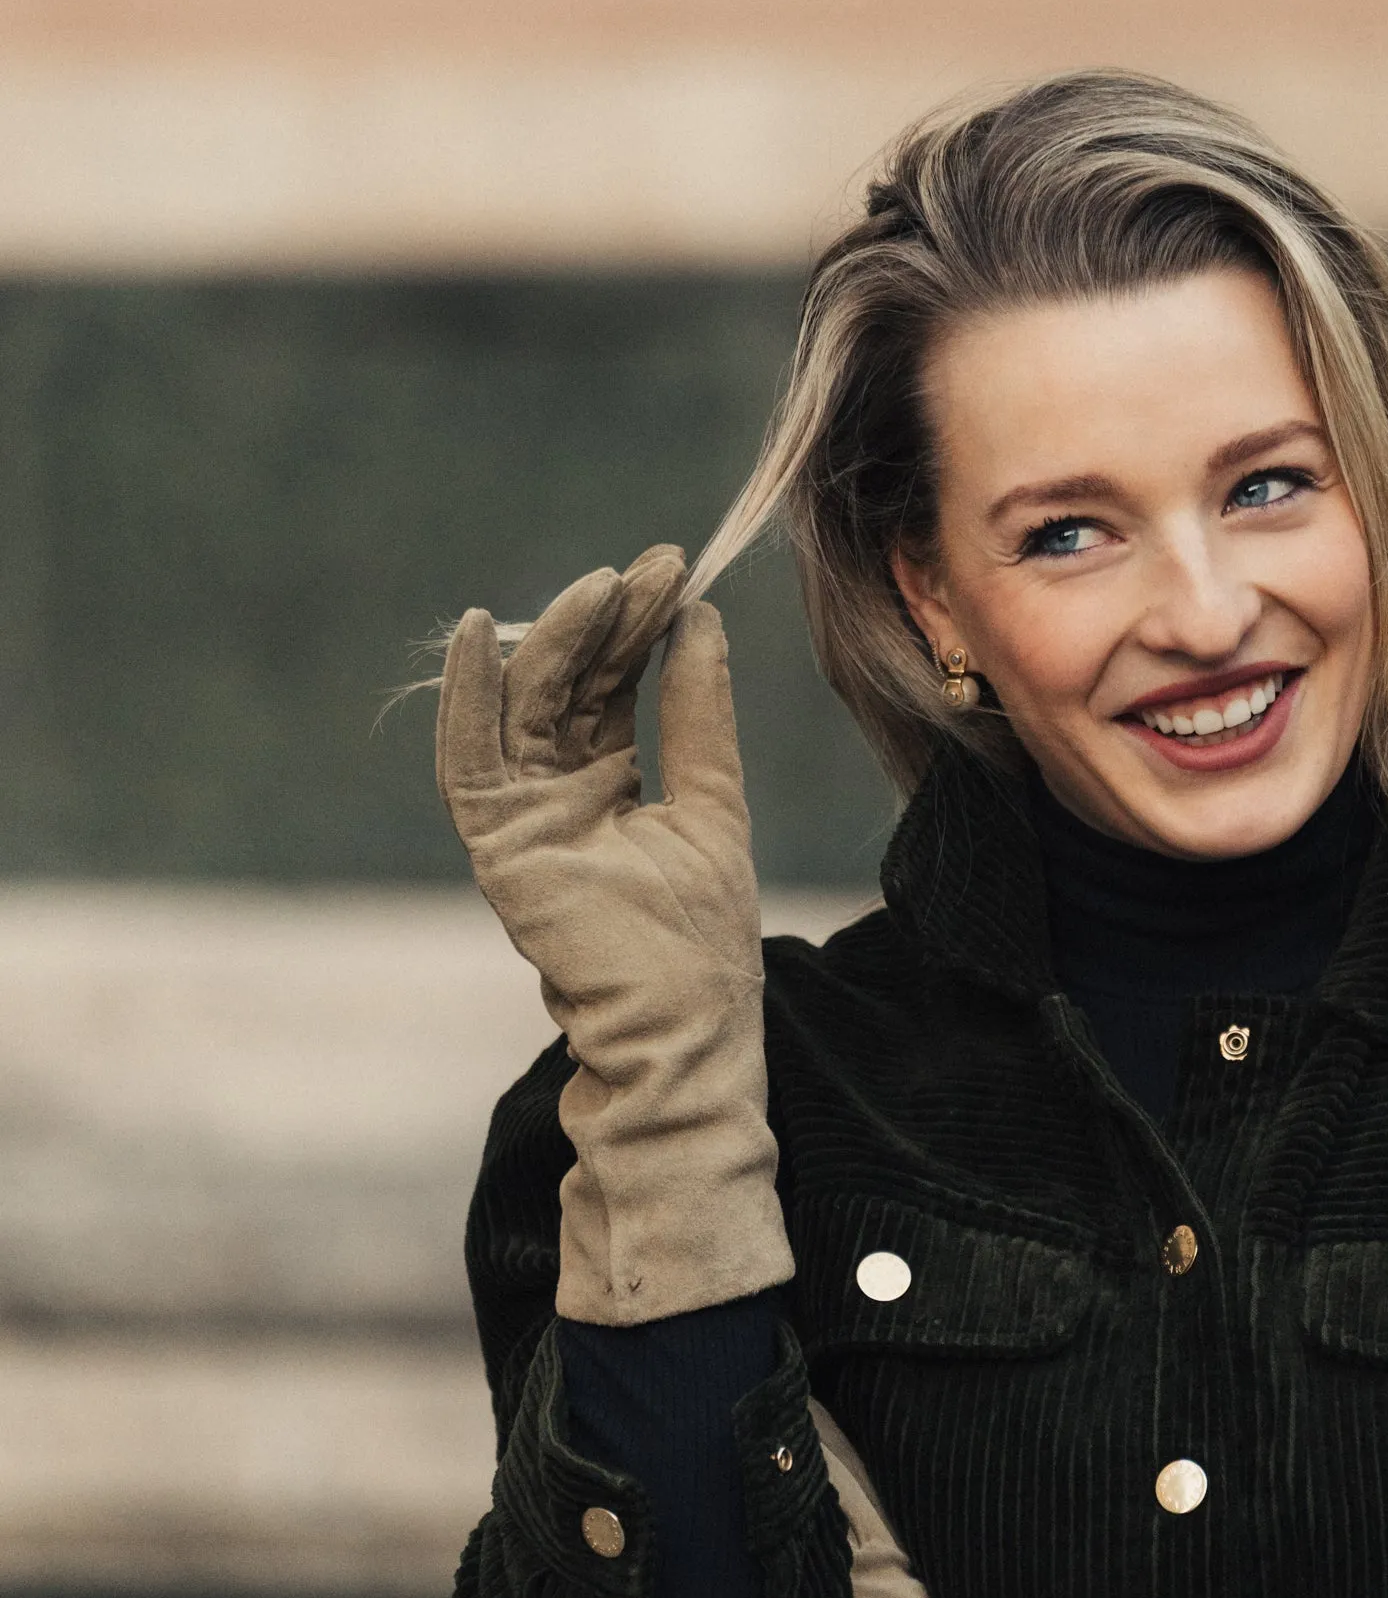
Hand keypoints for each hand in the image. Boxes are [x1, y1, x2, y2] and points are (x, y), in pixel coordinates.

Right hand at [438, 547, 793, 1324]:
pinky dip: (465, 697)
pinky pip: (468, 759)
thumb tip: (701, 619)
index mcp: (607, 783)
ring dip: (554, 642)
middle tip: (651, 568)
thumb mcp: (713, 801)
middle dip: (605, 623)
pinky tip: (479, 635)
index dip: (636, 626)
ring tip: (601, 588)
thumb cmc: (704, 937)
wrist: (689, 1029)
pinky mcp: (498, 846)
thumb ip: (698, 714)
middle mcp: (555, 792)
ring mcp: (521, 817)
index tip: (673, 568)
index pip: (611, 684)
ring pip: (523, 708)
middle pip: (567, 685)